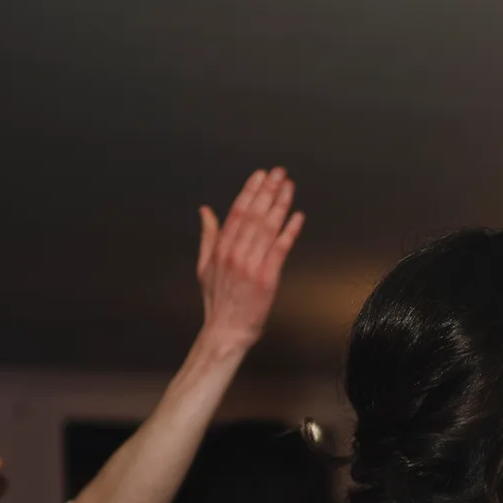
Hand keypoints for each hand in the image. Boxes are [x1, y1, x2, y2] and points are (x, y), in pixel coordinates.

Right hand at [196, 168, 305, 354]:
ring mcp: (250, 264)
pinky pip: (280, 249)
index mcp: (220, 248)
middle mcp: (234, 252)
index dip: (250, 191)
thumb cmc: (217, 300)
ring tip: (289, 187)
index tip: (260, 175)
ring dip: (280, 204)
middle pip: (253, 214)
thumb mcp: (204, 265)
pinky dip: (289, 231)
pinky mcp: (266, 277)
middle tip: (279, 172)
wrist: (226, 330)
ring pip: (267, 227)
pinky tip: (297, 216)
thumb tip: (205, 210)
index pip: (237, 211)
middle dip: (267, 190)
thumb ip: (207, 235)